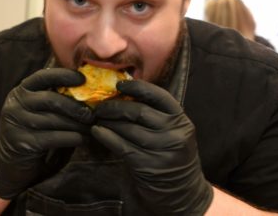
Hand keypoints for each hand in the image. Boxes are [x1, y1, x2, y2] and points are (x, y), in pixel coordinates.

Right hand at [0, 68, 93, 199]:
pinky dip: (71, 138)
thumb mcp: (39, 111)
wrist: (8, 163)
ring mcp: (16, 123)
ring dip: (77, 124)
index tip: (83, 79)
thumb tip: (87, 88)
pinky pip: (52, 137)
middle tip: (93, 114)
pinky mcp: (21, 142)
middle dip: (75, 106)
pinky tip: (82, 139)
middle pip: (51, 99)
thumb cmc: (33, 133)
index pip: (43, 76)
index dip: (64, 75)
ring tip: (91, 128)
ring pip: (54, 120)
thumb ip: (55, 99)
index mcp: (21, 91)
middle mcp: (16, 104)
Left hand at [92, 80, 212, 214]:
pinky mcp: (148, 166)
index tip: (119, 84)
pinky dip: (107, 136)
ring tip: (96, 116)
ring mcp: (162, 150)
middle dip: (116, 105)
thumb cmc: (171, 155)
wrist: (181, 192)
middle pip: (140, 111)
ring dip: (108, 121)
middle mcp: (174, 133)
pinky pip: (122, 146)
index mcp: (181, 120)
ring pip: (128, 129)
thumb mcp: (172, 132)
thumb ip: (156, 115)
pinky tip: (97, 131)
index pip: (159, 96)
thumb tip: (123, 94)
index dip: (137, 87)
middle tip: (100, 105)